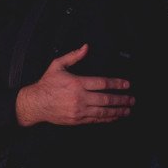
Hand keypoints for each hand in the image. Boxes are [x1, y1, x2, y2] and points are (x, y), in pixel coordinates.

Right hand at [16, 44, 133, 126]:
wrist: (36, 103)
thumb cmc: (46, 84)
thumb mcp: (57, 65)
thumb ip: (73, 56)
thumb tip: (85, 48)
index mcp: (77, 83)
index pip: (102, 83)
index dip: (117, 84)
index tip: (126, 84)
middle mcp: (79, 97)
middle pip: (106, 99)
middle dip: (121, 99)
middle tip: (131, 99)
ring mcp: (79, 110)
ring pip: (103, 111)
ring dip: (117, 111)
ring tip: (127, 110)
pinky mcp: (77, 119)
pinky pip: (95, 120)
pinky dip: (107, 119)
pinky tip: (114, 117)